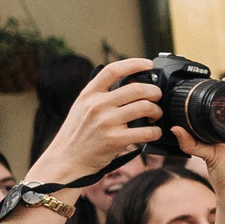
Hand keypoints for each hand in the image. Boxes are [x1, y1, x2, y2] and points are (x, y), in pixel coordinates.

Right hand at [32, 59, 165, 185]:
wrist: (66, 159)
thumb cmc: (77, 134)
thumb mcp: (82, 108)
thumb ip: (101, 96)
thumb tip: (129, 85)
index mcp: (89, 94)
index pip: (113, 70)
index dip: (134, 64)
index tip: (148, 65)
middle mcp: (97, 105)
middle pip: (137, 89)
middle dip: (154, 92)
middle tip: (158, 97)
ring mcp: (106, 122)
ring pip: (145, 108)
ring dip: (157, 111)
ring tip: (156, 115)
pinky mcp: (115, 140)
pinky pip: (146, 132)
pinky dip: (155, 132)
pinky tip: (153, 132)